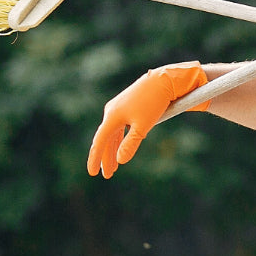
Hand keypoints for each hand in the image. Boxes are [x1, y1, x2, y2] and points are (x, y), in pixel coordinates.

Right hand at [87, 62, 209, 178]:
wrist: (163, 81)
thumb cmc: (153, 103)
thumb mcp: (143, 127)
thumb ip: (130, 144)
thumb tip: (120, 161)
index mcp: (112, 117)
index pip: (100, 141)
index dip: (95, 158)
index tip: (93, 173)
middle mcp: (111, 112)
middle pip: (105, 139)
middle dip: (105, 157)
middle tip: (106, 175)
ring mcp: (118, 109)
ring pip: (112, 134)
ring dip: (113, 150)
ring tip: (113, 167)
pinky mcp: (126, 107)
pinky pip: (119, 127)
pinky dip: (119, 140)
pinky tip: (120, 148)